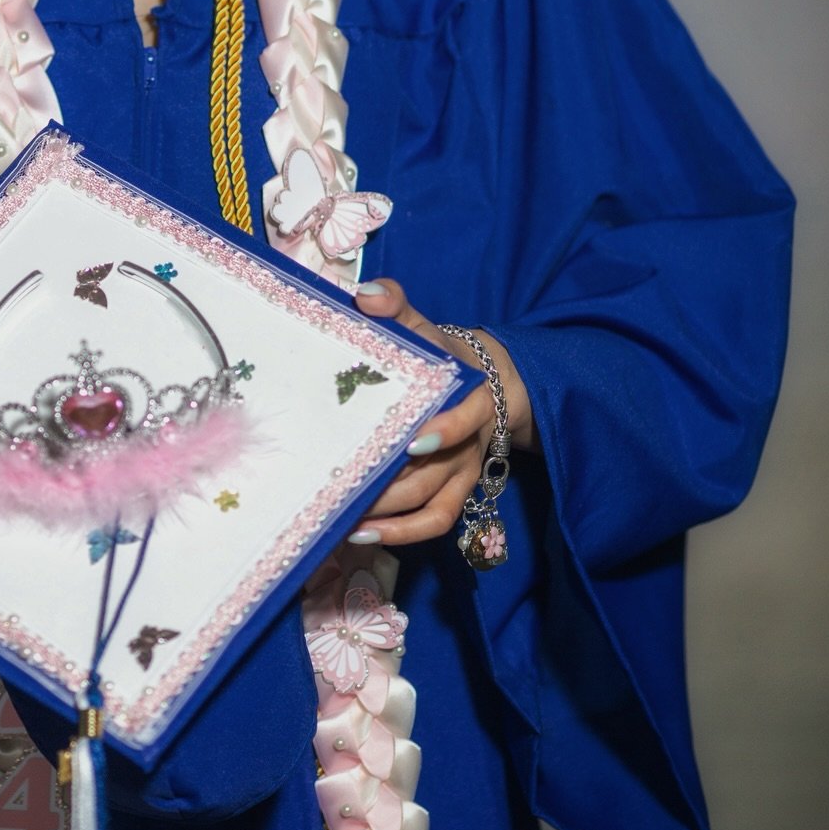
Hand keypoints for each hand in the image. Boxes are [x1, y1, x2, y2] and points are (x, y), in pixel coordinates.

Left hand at [350, 278, 536, 548]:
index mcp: (468, 395)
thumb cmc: (441, 353)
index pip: (467, 418)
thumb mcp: (423, 325)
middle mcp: (469, 441)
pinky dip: (402, 533)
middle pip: (435, 472)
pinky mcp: (455, 492)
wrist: (484, 381)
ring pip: (430, 502)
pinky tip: (361, 533)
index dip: (447, 430)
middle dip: (393, 483)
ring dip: (389, 513)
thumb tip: (366, 296)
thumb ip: (396, 305)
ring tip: (344, 514)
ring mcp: (462, 471)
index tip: (414, 440)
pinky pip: (435, 522)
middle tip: (346, 486)